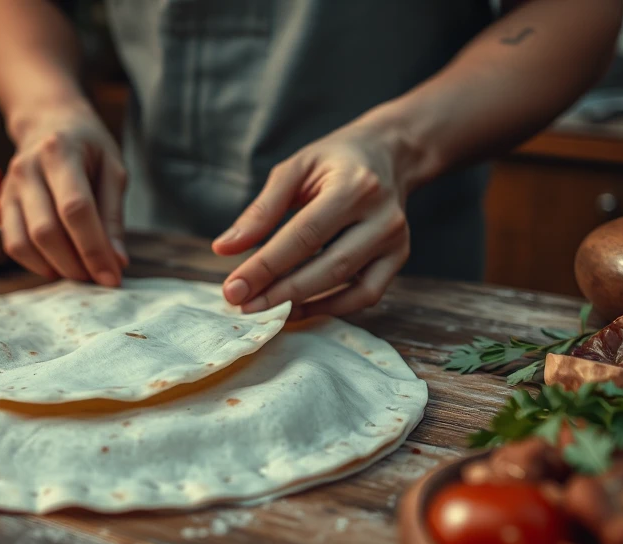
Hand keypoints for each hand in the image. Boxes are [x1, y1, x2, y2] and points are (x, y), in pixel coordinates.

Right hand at [0, 102, 127, 285]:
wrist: (48, 121)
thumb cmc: (88, 146)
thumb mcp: (113, 170)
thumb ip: (113, 216)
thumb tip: (117, 262)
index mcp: (60, 151)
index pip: (76, 209)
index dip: (94, 248)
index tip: (113, 276)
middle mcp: (28, 168)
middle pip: (47, 230)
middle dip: (77, 263)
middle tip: (100, 278)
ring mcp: (10, 186)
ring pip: (26, 242)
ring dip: (57, 267)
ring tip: (83, 273)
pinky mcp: (2, 203)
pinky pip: (13, 244)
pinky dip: (36, 264)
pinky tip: (59, 265)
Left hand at [212, 122, 412, 319]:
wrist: (388, 154)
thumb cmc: (333, 161)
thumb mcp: (294, 170)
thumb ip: (261, 210)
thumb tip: (223, 248)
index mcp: (354, 187)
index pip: (304, 236)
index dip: (266, 266)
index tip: (233, 288)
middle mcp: (382, 216)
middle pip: (328, 266)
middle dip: (281, 293)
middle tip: (243, 306)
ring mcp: (396, 240)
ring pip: (349, 286)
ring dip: (303, 304)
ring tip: (264, 311)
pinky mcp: (399, 257)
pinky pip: (366, 295)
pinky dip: (332, 307)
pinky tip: (298, 308)